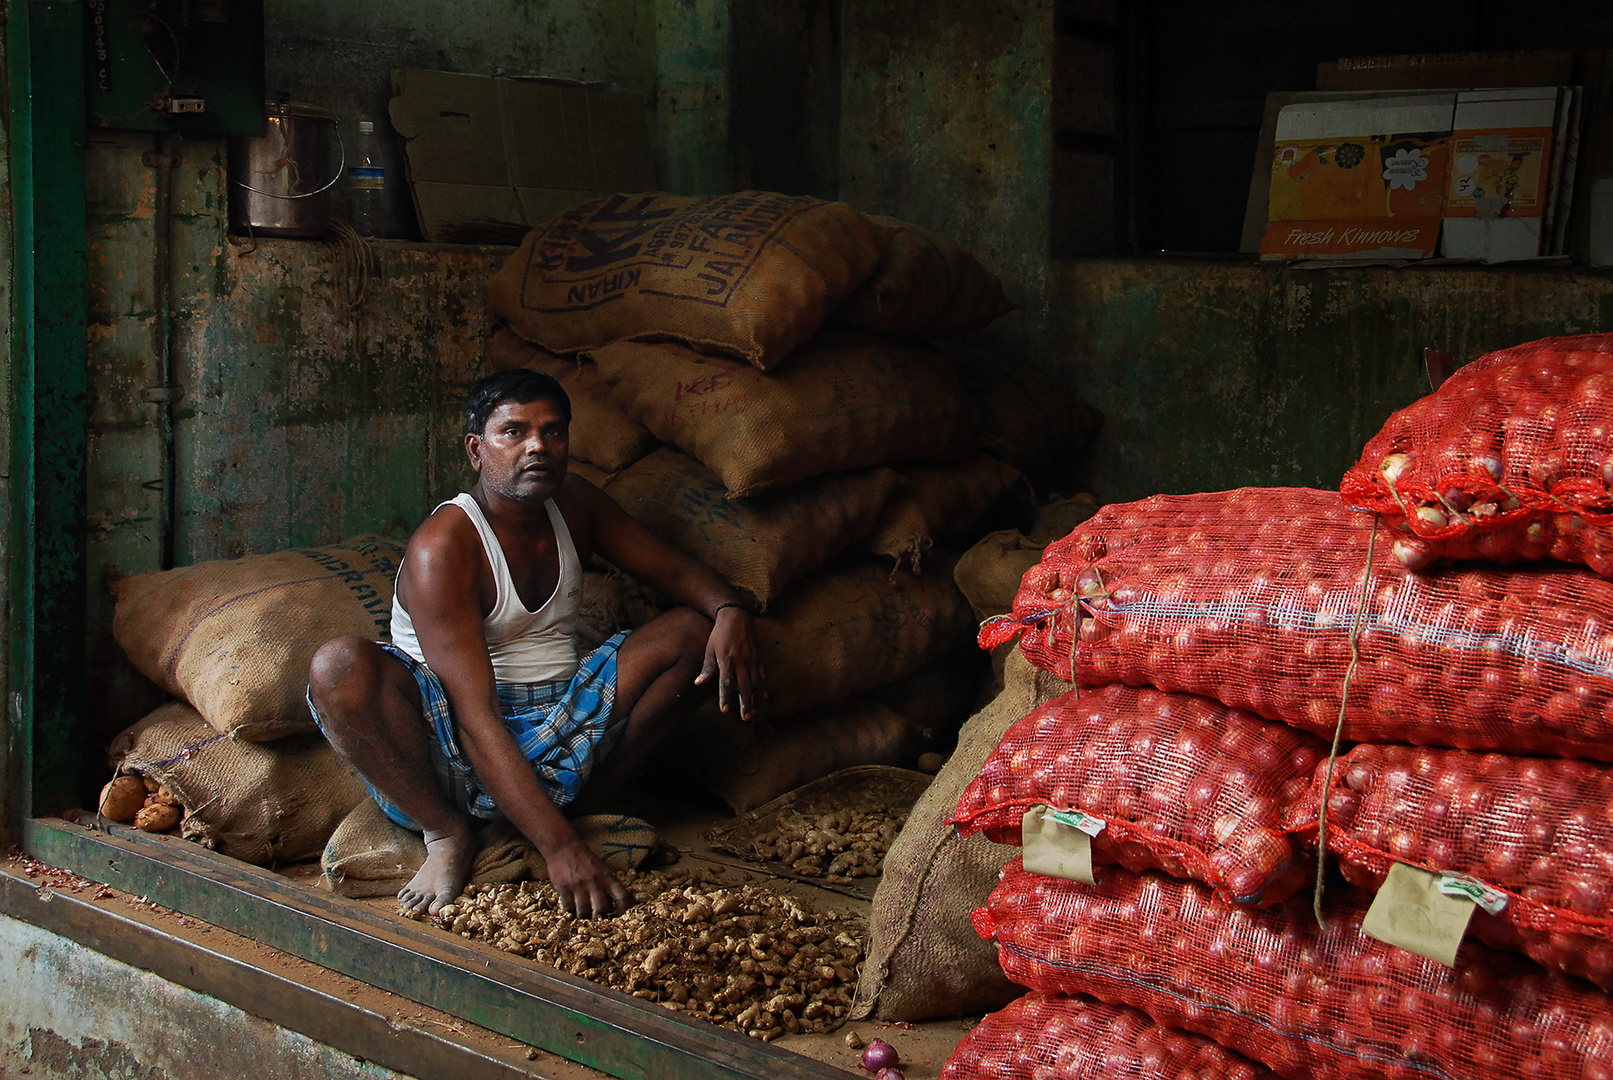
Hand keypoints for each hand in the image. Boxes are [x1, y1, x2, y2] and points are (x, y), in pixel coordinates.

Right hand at [546, 839, 630, 918]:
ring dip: (584, 916)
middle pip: (602, 909)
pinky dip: (571, 911)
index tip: (620, 916)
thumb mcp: (602, 868)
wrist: (563, 847)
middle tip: (597, 919)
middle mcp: (594, 882)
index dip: (624, 909)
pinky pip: (569, 908)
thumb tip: (613, 904)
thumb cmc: (585, 859)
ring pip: (584, 912)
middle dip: (600, 917)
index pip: (622, 896)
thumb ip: (608, 884)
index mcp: (607, 876)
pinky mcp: (564, 888)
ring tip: (583, 915)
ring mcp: (578, 885)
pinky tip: (572, 908)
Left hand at [695, 606, 765, 720]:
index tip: (725, 710)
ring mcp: (752, 659)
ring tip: (754, 711)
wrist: (736, 615)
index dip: (725, 697)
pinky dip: (764, 686)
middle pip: (744, 687)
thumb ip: (707, 668)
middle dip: (746, 704)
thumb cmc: (719, 633)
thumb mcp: (709, 649)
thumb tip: (698, 683)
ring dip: (756, 699)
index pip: (725, 683)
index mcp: (726, 660)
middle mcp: (740, 661)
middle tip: (746, 718)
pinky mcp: (759, 656)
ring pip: (756, 683)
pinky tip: (764, 696)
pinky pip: (763, 674)